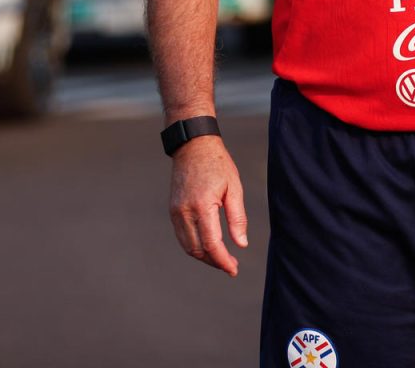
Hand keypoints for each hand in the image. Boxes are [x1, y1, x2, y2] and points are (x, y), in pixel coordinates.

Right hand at [168, 135, 248, 276]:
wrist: (193, 145)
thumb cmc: (218, 164)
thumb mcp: (234, 187)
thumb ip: (237, 218)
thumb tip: (241, 244)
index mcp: (202, 206)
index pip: (211, 243)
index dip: (223, 260)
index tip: (234, 269)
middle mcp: (184, 212)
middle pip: (197, 249)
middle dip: (214, 262)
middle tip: (231, 266)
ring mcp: (176, 212)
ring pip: (187, 246)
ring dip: (204, 256)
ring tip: (222, 259)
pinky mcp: (173, 210)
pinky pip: (182, 236)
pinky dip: (194, 246)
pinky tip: (208, 246)